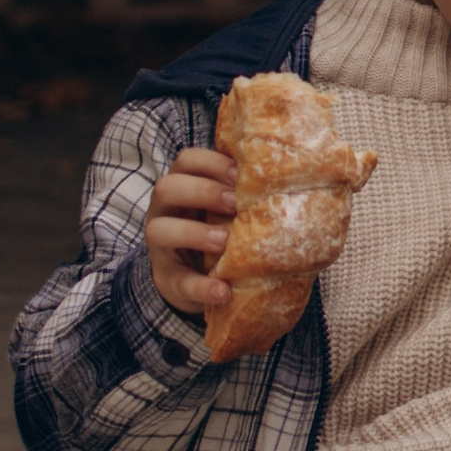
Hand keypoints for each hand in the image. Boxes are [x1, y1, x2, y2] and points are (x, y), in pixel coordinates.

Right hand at [146, 145, 235, 323]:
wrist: (200, 278)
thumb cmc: (221, 229)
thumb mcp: (227, 209)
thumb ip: (245, 195)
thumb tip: (292, 184)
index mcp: (184, 185)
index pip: (187, 160)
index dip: (212, 163)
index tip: (240, 174)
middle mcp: (165, 210)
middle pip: (167, 188)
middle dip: (202, 191)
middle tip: (234, 203)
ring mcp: (160, 245)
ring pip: (158, 230)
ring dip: (193, 233)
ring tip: (224, 242)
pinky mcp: (166, 278)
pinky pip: (178, 280)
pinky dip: (201, 287)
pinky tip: (223, 291)